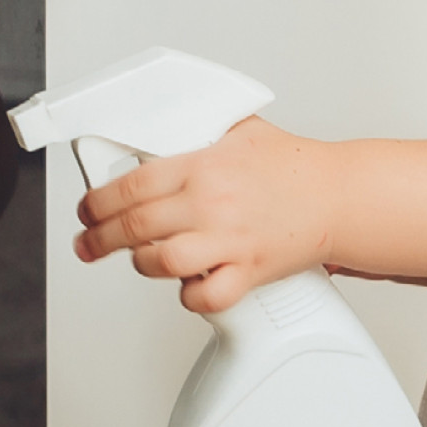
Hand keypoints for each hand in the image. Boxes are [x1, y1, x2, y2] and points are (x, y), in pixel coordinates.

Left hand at [71, 117, 336, 313]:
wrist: (338, 195)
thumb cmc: (292, 166)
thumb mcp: (237, 130)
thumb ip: (195, 134)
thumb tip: (152, 137)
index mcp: (203, 165)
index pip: (130, 185)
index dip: (96, 202)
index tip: (88, 211)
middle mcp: (212, 203)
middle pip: (135, 227)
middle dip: (99, 240)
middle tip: (90, 244)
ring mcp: (230, 239)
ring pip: (162, 262)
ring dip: (144, 264)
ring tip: (144, 259)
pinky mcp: (249, 269)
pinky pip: (207, 295)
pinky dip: (191, 296)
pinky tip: (189, 285)